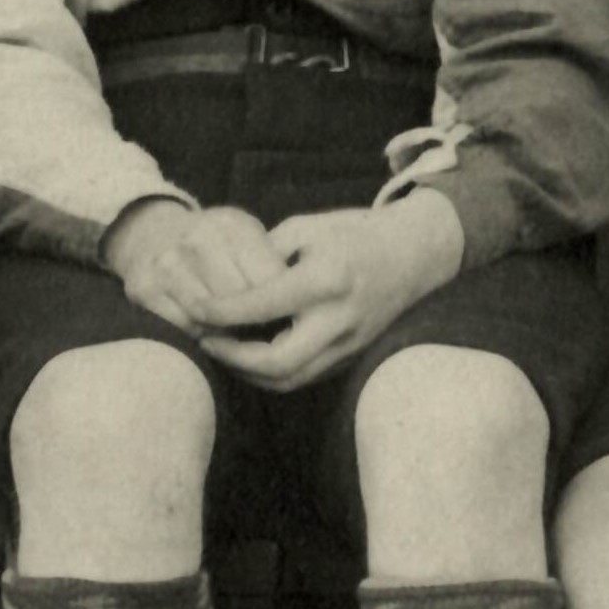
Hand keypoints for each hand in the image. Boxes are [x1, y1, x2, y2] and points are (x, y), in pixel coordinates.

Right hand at [103, 198, 290, 333]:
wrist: (150, 231)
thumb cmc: (214, 242)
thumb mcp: (247, 238)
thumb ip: (272, 264)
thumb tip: (298, 310)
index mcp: (234, 226)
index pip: (270, 281)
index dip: (283, 308)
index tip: (291, 321)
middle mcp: (199, 240)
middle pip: (241, 304)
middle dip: (257, 325)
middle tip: (268, 337)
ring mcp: (168, 264)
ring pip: (212, 321)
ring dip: (228, 336)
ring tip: (241, 338)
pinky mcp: (144, 288)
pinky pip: (184, 328)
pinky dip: (201, 337)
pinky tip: (209, 332)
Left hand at [197, 194, 465, 392]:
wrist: (414, 253)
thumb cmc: (355, 232)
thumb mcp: (306, 228)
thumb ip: (265, 255)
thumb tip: (227, 281)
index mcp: (325, 280)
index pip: (260, 306)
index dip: (220, 311)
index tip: (194, 308)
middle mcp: (339, 319)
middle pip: (276, 363)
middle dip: (232, 358)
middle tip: (205, 340)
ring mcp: (349, 342)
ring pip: (290, 379)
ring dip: (249, 372)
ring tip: (223, 350)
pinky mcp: (351, 355)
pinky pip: (305, 375)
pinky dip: (272, 372)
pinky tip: (251, 354)